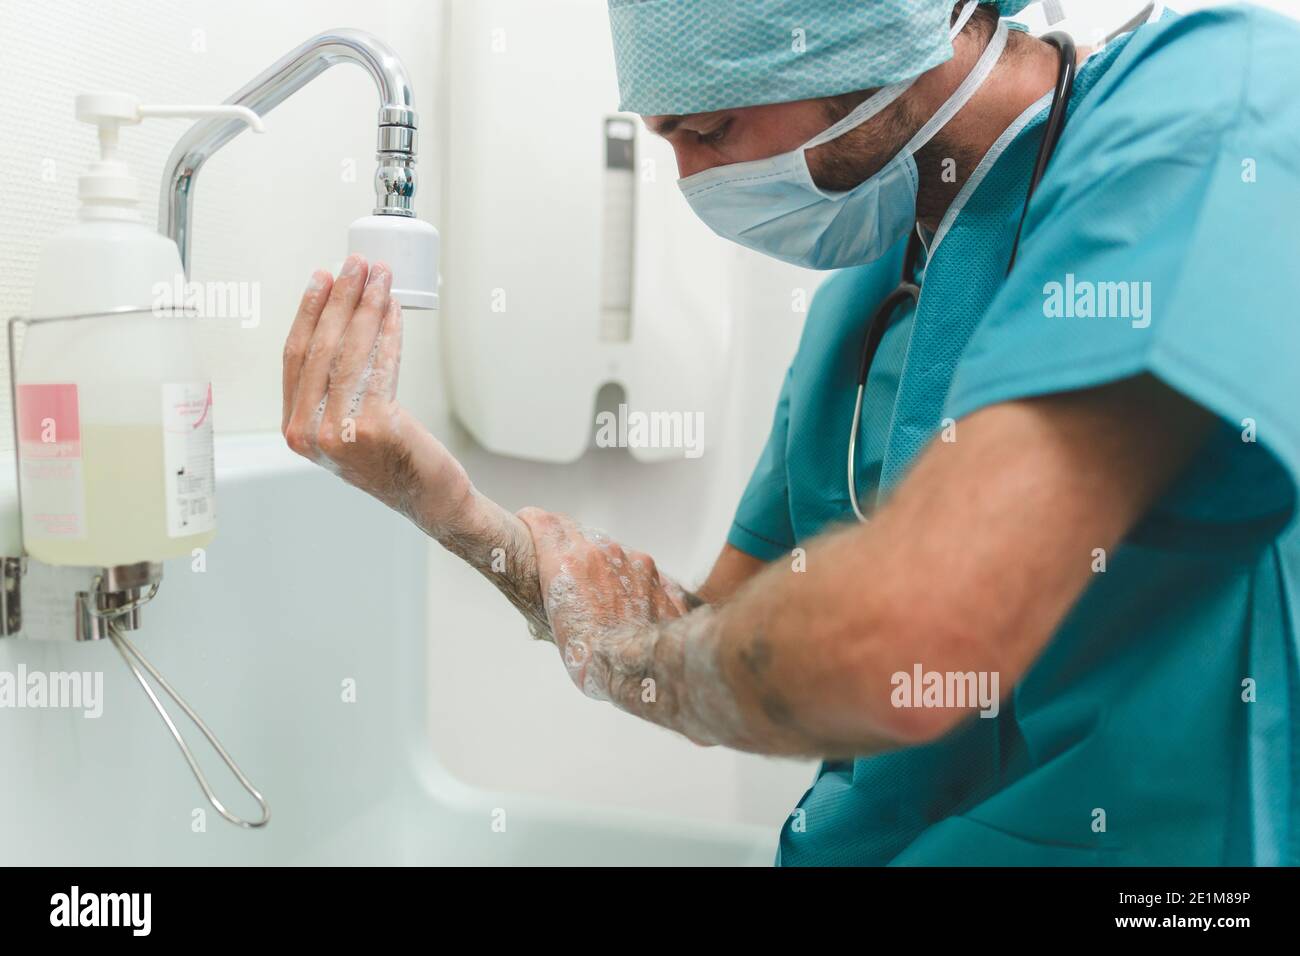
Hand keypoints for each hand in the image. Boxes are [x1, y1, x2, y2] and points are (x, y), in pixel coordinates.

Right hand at [282, 255, 471, 534]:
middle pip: (321, 348)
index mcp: (294, 429)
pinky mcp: (375, 428)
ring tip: (381, 278)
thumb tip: (340, 317)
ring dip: (367, 307)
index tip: (322, 279)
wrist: (428, 497)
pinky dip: (389, 332)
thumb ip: (331, 387)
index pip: (294, 357)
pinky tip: (395, 310)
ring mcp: (340, 432)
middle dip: (340, 298)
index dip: (308, 312)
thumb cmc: (392, 458)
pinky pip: (380, 366)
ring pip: (350, 352)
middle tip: (357, 265)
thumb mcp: (345, 424)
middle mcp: (308, 433)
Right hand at [518, 509, 692, 696]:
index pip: (544, 523)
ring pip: (613, 554)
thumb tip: (544, 608)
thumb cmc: (591, 657)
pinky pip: (640, 573)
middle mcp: (602, 553)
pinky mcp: (658, 578)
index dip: (533, 522)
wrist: (642, 667)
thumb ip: (549, 602)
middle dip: (568, 547)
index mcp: (568, 561)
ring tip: (601, 602)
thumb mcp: (550, 629)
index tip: (528, 523)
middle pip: (579, 535)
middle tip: (562, 569)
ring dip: (603, 568)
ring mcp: (634, 562)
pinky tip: (629, 607)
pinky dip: (632, 584)